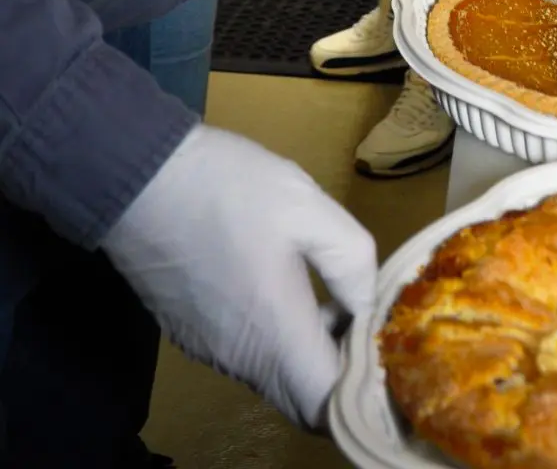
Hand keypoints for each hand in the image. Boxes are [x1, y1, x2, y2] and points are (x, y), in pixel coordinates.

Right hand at [103, 124, 376, 428]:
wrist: (141, 177)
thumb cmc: (230, 189)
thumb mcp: (308, 206)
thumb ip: (350, 261)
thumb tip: (367, 305)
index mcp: (275, 335)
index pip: (327, 408)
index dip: (363, 391)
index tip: (385, 350)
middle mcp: (241, 359)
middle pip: (302, 399)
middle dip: (341, 374)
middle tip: (367, 322)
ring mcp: (211, 350)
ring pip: (275, 377)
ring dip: (310, 353)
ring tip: (336, 298)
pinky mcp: (191, 333)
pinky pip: (247, 356)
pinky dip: (277, 340)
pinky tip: (289, 288)